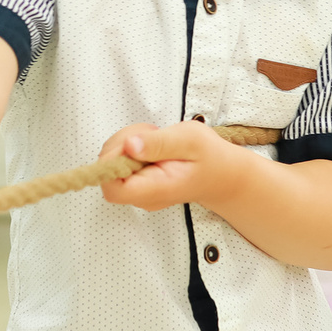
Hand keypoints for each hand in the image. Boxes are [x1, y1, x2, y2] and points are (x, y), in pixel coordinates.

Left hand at [97, 121, 253, 213]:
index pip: (113, 188)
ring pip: (112, 164)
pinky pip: (121, 163)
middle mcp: (143, 197)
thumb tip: (129, 145)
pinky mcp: (138, 183)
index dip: (112, 162)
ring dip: (127, 142)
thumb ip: (158, 143)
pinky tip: (154, 146)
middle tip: (151, 133)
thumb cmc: (210, 157)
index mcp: (155, 189)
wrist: (224, 175)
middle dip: (122, 143)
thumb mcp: (190, 140)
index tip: (133, 143)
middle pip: (108, 172)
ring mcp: (139, 192)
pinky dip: (132, 147)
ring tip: (156, 138)